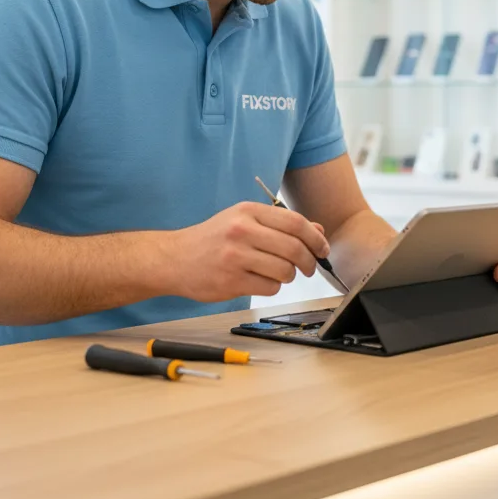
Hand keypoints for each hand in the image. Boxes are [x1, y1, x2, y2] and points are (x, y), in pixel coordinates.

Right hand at [165, 201, 330, 302]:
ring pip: (284, 270)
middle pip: (294, 248)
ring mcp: (235, 256)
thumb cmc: (213, 239)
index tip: (322, 249)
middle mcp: (242, 230)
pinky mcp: (231, 281)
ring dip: (289, 276)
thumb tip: (318, 232)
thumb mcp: (244, 221)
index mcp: (248, 211)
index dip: (315, 237)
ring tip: (280, 273)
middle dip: (309, 261)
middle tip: (309, 267)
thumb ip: (281, 225)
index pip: (295, 222)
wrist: (174, 258)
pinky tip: (261, 281)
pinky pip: (270, 288)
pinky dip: (273, 287)